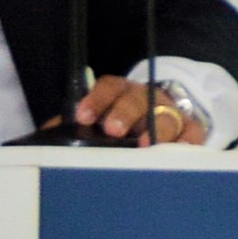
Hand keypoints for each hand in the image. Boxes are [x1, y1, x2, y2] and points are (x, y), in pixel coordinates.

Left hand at [73, 76, 207, 144]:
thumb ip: (70, 129)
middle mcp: (147, 98)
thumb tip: (45, 140)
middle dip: (124, 113)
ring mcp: (170, 112)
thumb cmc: (118, 126)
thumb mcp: (93, 122)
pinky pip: (193, 133)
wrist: (157, 122)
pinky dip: (187, 142)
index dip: (96, 100)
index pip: (109, 87)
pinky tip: (179, 151)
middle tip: (113, 130)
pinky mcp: (190, 129)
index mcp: (120, 93)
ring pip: (166, 116)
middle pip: (138, 99)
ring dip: (156, 129)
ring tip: (146, 146)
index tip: (82, 117)